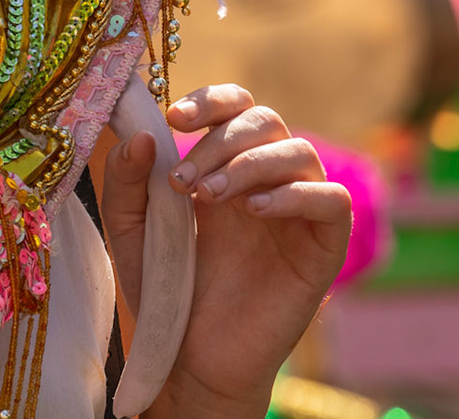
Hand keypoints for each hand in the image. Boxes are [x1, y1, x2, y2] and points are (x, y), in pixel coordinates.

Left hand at [102, 84, 351, 417]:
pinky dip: (295, 195)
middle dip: (221, 140)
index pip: (236, 107)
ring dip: (249, 164)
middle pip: (267, 121)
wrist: (190, 358)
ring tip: (207, 197)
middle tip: (182, 181)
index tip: (174, 118)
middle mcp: (265, 182)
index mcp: (223, 168)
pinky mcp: (323, 250)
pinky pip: (333, 202)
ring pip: (301, 153)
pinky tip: (254, 212)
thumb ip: (126, 182)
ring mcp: (297, 214)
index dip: (211, 100)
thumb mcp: (130, 230)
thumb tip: (140, 135)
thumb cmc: (164, 291)